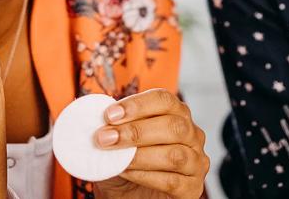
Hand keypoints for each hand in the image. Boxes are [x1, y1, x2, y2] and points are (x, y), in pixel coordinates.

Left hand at [93, 89, 208, 198]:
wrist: (130, 198)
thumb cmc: (127, 165)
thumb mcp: (118, 143)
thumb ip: (113, 128)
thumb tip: (92, 116)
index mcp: (177, 115)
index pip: (165, 100)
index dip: (137, 104)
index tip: (109, 115)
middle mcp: (192, 135)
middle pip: (173, 126)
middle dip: (136, 131)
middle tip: (105, 138)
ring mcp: (196, 162)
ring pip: (175, 154)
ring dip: (139, 155)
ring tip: (113, 157)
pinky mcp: (192, 188)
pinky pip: (172, 181)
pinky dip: (145, 176)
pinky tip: (126, 172)